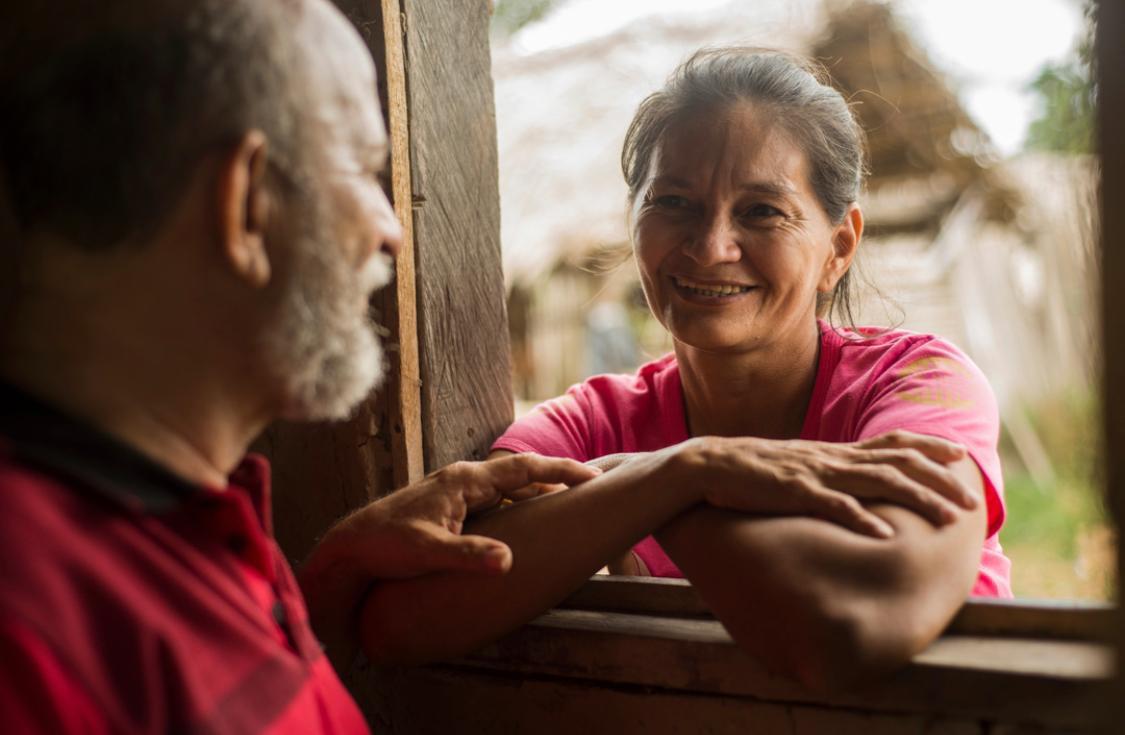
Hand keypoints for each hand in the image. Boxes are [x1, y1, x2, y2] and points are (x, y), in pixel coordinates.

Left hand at [305, 452, 600, 582]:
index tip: (593, 475)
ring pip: (509, 488)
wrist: (349, 548)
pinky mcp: (452, 508)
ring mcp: (457, 492)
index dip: (560, 470)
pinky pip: (496, 502)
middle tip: (592, 488)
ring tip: (569, 506)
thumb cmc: (384, 545)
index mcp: (465, 480)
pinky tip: (527, 524)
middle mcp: (464, 479)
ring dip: (538, 494)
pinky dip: (518, 508)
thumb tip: (508, 561)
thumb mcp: (427, 551)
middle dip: (557, 478)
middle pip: (522, 474)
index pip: (524, 469)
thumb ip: (469, 555)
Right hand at [677, 430, 977, 538]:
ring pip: (878, 482)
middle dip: (940, 480)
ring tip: (948, 518)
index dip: (928, 446)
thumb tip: (852, 486)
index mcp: (835, 451)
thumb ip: (827, 473)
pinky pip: (834, 506)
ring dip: (918, 499)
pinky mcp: (794, 492)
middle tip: (972, 500)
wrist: (710, 465)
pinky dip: (862, 519)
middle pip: (898, 462)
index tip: (960, 454)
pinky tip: (885, 534)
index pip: (891, 441)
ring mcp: (816, 474)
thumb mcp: (799, 467)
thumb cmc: (754, 471)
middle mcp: (833, 458)